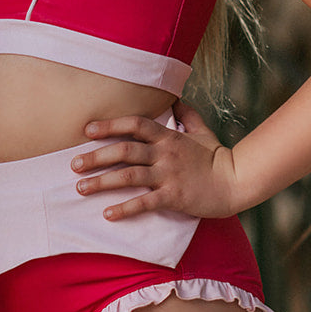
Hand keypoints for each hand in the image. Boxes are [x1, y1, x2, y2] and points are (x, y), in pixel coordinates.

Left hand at [70, 100, 240, 219]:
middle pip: (125, 150)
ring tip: (81, 188)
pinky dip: (125, 208)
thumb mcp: (202, 130)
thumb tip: (176, 97)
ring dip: (102, 181)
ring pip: (129, 176)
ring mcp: (169, 175)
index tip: (87, 130)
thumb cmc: (217, 157)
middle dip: (96, 156)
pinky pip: (145, 202)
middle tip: (73, 164)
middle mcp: (165, 153)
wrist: (236, 182)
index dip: (110, 125)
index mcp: (169, 136)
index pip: (134, 124)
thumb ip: (186, 114)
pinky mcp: (174, 196)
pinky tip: (108, 214)